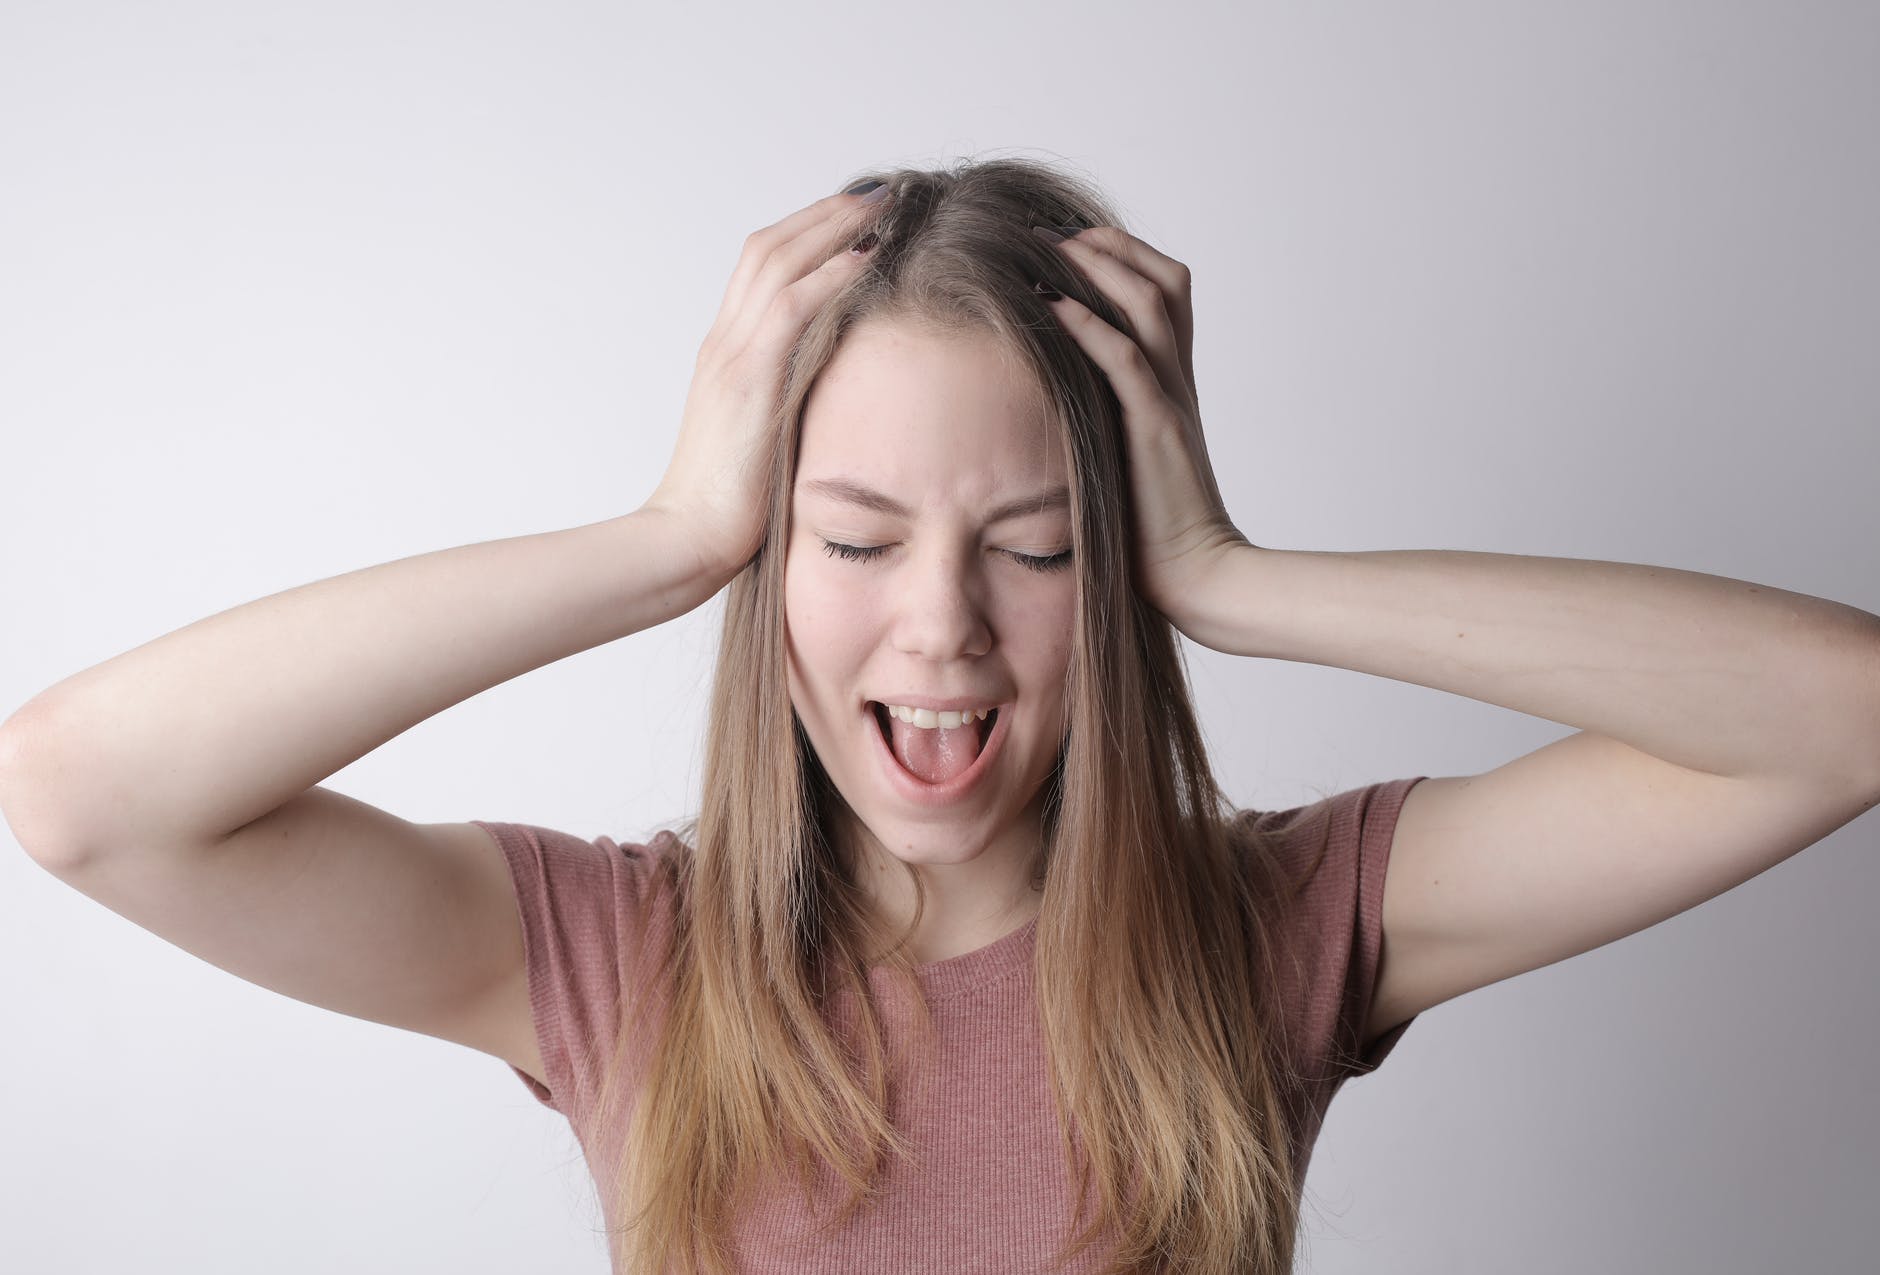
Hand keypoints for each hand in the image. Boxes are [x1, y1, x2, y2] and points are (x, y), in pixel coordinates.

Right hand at [643, 183, 892, 576]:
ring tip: (882, 205)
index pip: (761, 269)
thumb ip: (788, 405)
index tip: (855, 217)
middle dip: (825, 214)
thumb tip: (835, 396)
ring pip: (779, 262)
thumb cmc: (729, 508)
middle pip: (770, 248)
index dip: (808, 234)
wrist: (687, 537)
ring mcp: (732, 356)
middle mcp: (724, 343)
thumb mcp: (763, 440)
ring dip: (833, 227)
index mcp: (725, 354)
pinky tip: (868, 256)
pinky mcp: (748, 379)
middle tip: (878, 192)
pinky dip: (830, 274)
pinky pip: (792, 306)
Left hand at [1034, 226, 1251, 632]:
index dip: (1125, 257)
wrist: (1196, 573)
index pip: (1167, 292)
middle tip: (1053, 236)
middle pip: (1165, 279)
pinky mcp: (1156, 426)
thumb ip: (1108, 418)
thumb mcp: (1128, 455)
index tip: (1071, 247)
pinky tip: (1052, 306)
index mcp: (1176, 382)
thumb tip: (1053, 396)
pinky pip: (1124, 358)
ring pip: (1149, 302)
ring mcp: (1171, 399)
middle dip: (1110, 247)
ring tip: (1049, 252)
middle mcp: (1179, 379)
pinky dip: (1087, 324)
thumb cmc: (1154, 527)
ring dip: (1097, 268)